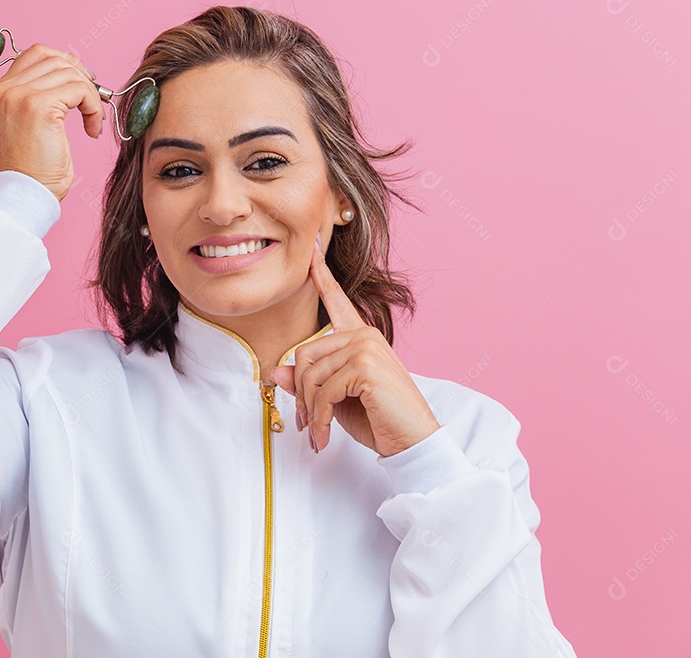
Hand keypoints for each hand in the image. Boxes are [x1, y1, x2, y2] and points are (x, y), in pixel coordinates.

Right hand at [0, 43, 104, 201]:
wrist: (27, 194)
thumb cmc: (32, 168)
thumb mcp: (26, 124)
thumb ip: (36, 95)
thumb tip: (70, 74)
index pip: (36, 54)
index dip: (65, 63)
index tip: (82, 82)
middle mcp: (4, 89)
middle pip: (55, 59)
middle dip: (82, 77)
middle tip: (93, 102)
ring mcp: (20, 95)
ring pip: (70, 73)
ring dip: (90, 96)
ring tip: (92, 121)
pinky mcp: (40, 106)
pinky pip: (80, 90)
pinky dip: (93, 108)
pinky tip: (91, 130)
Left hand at [270, 234, 439, 455]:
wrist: (413, 441)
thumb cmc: (379, 420)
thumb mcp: (335, 400)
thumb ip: (309, 382)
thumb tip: (277, 371)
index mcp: (360, 337)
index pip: (336, 300)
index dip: (321, 274)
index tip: (312, 248)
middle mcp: (364, 335)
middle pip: (304, 353)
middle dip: (300, 394)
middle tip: (305, 422)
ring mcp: (365, 347)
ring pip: (310, 374)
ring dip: (309, 411)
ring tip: (317, 432)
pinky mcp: (365, 366)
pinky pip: (323, 392)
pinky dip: (319, 419)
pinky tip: (325, 435)